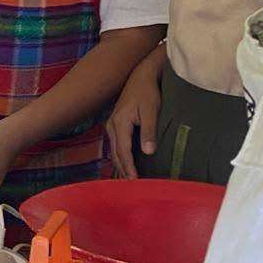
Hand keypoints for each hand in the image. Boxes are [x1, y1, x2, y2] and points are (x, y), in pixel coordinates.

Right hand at [106, 55, 162, 180]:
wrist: (141, 76)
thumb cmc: (148, 92)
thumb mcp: (152, 110)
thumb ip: (149, 131)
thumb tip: (148, 152)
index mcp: (120, 122)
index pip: (124, 151)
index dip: (128, 167)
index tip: (134, 180)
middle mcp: (112, 125)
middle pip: (116, 153)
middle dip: (122, 169)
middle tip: (130, 186)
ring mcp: (111, 125)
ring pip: (114, 150)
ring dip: (120, 164)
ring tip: (127, 178)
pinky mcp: (115, 124)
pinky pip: (115, 145)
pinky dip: (120, 156)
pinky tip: (125, 163)